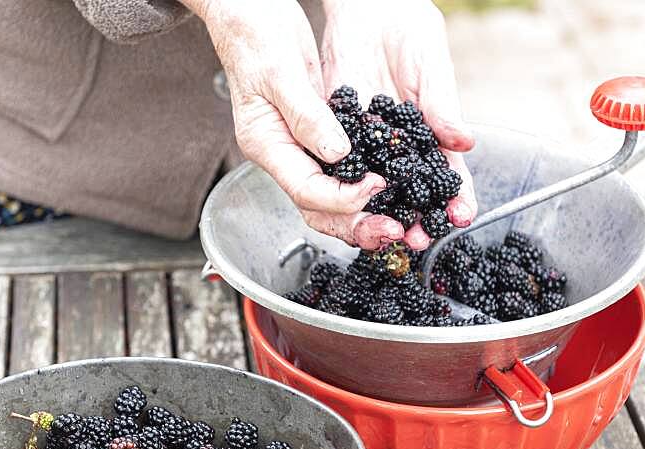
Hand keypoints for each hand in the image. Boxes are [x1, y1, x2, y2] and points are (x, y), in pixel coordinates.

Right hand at [186, 0, 404, 248]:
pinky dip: (362, 189)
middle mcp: (281, 154)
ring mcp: (297, 149)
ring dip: (362, 215)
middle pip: (318, 208)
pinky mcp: (314, 138)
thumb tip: (339, 154)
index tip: (377, 186)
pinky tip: (390, 194)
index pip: (307, 189)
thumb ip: (308, 115)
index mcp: (266, 144)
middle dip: (356, 223)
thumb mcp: (281, 71)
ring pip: (329, 200)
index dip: (344, 197)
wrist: (247, 13)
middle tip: (394, 230)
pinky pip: (339, 175)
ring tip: (396, 224)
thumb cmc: (255, 34)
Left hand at [320, 0, 478, 249]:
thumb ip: (441, 103)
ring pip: (376, 190)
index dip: (456, 199)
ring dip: (380, 215)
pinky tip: (347, 207)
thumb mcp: (429, 62)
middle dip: (416, 219)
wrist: (366, 6)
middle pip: (411, 193)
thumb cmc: (407, 26)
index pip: (448, 175)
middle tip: (419, 238)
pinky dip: (343, 190)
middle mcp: (400, 146)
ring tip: (385, 233)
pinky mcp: (337, 134)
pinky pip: (339, 168)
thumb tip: (464, 141)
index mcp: (431, 133)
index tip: (460, 217)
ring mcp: (368, 143)